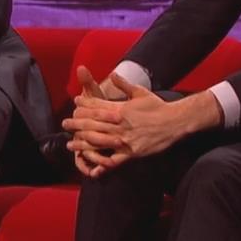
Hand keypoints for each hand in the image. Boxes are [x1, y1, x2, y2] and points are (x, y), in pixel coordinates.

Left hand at [64, 71, 222, 176]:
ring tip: (70, 143)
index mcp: (121, 109)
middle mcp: (121, 124)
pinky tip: (92, 167)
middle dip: (77, 124)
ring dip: (82, 143)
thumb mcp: (140, 92)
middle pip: (93, 124)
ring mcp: (126, 139)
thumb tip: (112, 73)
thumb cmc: (158, 106)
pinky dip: (103, 163)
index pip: (97, 106)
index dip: (84, 105)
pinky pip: (115, 160)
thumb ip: (123, 84)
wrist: (175, 122)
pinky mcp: (132, 153)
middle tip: (64, 124)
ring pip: (99, 142)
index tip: (74, 103)